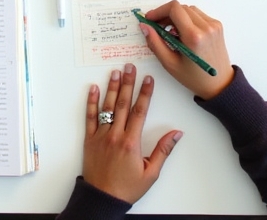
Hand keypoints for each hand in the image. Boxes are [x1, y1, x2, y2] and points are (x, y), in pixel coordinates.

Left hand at [82, 63, 181, 203]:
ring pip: (107, 107)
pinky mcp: (89, 139)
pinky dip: (91, 102)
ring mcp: (101, 135)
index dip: (145, 93)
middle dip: (128, 83)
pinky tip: (93, 88)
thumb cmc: (127, 188)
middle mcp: (115, 135)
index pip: (140, 112)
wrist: (103, 199)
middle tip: (131, 67)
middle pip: (123, 104)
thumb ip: (163, 151)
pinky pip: (90, 117)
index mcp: (131, 143)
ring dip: (112, 88)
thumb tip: (176, 133)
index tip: (148, 79)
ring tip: (115, 72)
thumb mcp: (151, 173)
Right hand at [140, 1, 234, 99]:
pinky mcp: (217, 26)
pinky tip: (184, 32)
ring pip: (189, 9)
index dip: (159, 11)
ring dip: (177, 16)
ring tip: (171, 31)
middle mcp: (206, 27)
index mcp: (194, 36)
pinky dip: (188, 19)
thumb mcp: (170, 63)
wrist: (220, 85)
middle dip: (166, 14)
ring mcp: (213, 25)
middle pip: (180, 7)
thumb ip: (155, 43)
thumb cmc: (194, 78)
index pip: (174, 9)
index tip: (150, 19)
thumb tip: (144, 26)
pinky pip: (198, 14)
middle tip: (158, 26)